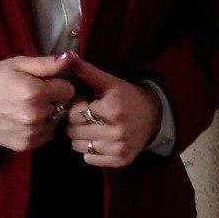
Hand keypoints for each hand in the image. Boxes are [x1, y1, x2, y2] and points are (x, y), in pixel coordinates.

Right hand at [0, 52, 76, 151]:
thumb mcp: (19, 64)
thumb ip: (46, 63)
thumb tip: (71, 57)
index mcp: (34, 91)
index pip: (68, 89)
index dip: (58, 84)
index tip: (47, 83)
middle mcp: (34, 115)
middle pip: (62, 106)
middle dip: (53, 99)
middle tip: (36, 95)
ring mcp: (30, 133)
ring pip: (55, 121)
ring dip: (48, 115)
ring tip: (31, 107)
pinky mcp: (26, 145)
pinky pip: (46, 135)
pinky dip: (41, 128)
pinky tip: (27, 120)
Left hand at [63, 53, 162, 167]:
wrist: (152, 116)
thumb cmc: (125, 96)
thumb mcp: (108, 81)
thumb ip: (86, 70)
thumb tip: (66, 56)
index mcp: (112, 108)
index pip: (74, 114)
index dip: (76, 108)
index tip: (85, 104)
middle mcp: (116, 131)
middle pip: (74, 132)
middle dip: (75, 123)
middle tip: (86, 117)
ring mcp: (118, 148)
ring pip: (78, 147)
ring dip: (81, 138)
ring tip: (92, 127)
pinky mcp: (120, 161)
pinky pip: (89, 159)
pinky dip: (90, 150)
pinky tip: (100, 139)